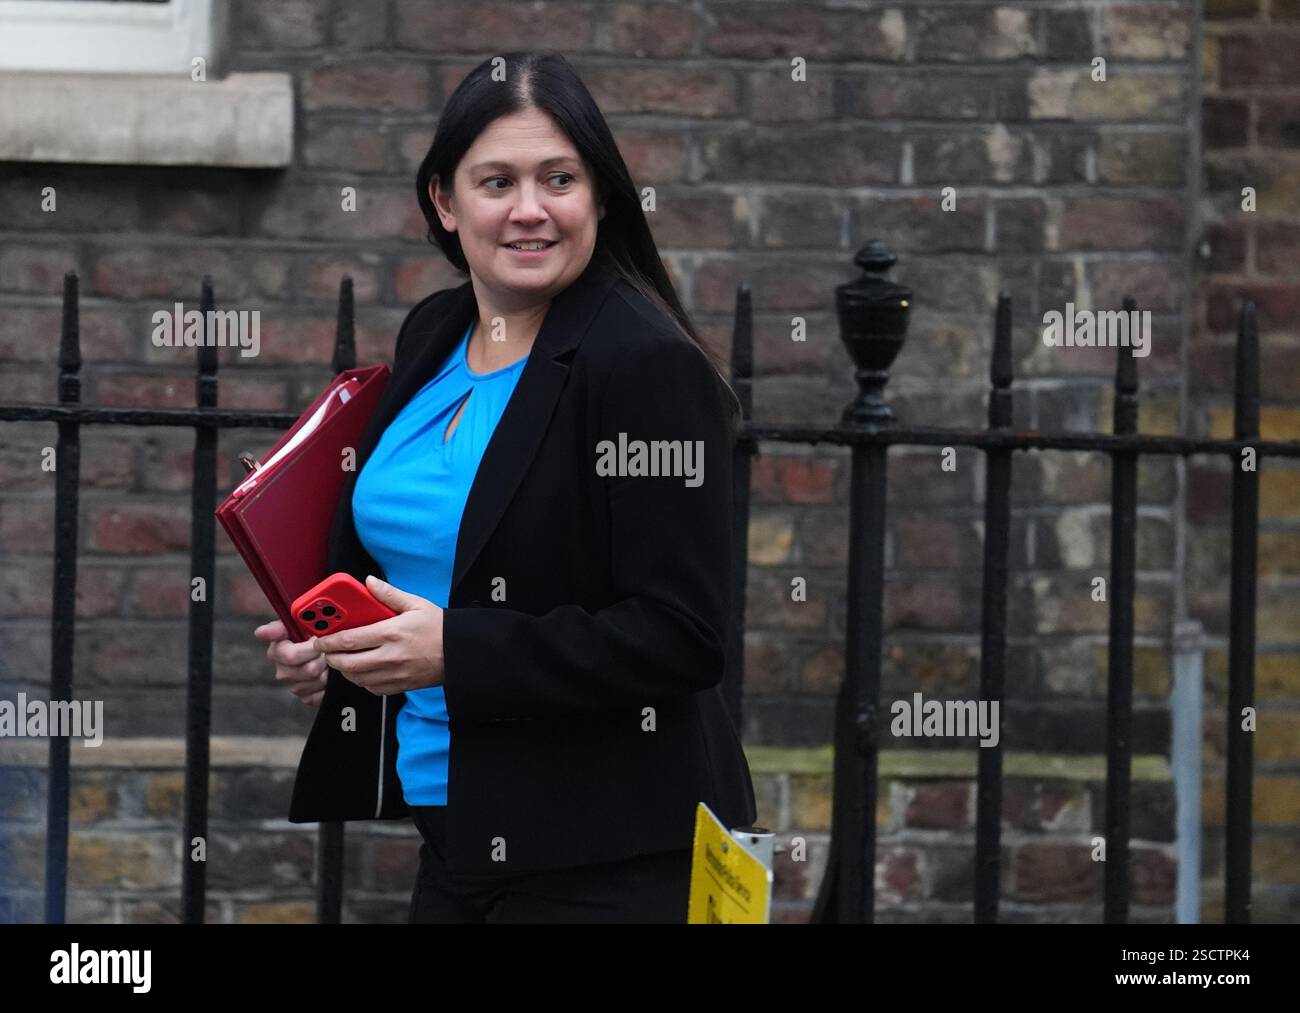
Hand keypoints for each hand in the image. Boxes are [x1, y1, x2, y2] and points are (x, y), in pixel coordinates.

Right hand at [254, 618, 327, 706]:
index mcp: (277, 651)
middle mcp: (282, 671)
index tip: (316, 641)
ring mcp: (293, 685)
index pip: (291, 656)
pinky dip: (327, 685)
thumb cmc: (309, 633)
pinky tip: (327, 674)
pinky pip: (318, 695)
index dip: (309, 649)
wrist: (324, 648)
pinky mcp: (305, 697)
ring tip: (327, 660)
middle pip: (309, 670)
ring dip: (327, 670)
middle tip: (326, 650)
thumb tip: (259, 633)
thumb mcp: (296, 623)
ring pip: (316, 682)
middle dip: (322, 658)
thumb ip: (279, 627)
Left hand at [311, 575, 445, 696]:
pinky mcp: (399, 686)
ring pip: (356, 678)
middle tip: (326, 651)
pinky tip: (362, 670)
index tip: (320, 638)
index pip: (349, 640)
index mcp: (392, 633)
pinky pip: (370, 687)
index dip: (328, 640)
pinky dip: (360, 680)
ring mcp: (394, 674)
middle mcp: (390, 656)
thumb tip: (368, 583)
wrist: (460, 653)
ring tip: (341, 659)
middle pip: (347, 663)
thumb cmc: (439, 628)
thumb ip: (388, 594)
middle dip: (330, 657)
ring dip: (343, 670)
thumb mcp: (416, 604)